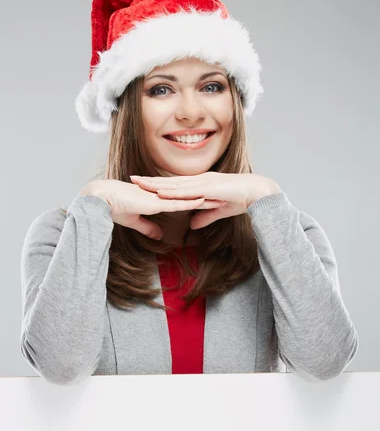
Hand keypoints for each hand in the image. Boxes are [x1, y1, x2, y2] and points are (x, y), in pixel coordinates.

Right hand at [79, 179, 222, 239]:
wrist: (100, 200)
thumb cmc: (114, 208)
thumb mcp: (135, 221)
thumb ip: (148, 227)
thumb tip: (160, 236)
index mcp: (159, 198)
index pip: (185, 198)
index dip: (200, 198)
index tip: (215, 199)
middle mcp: (162, 195)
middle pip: (191, 194)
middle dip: (209, 196)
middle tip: (226, 195)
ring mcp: (159, 197)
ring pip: (188, 197)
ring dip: (206, 198)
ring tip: (223, 198)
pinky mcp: (155, 201)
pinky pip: (176, 201)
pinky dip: (190, 201)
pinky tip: (203, 200)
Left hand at [129, 172, 280, 228]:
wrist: (257, 192)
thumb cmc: (241, 200)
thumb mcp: (218, 211)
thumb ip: (205, 216)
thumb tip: (192, 225)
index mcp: (201, 183)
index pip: (175, 184)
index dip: (158, 183)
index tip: (143, 184)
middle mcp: (200, 180)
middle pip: (170, 181)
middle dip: (151, 180)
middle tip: (132, 179)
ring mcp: (204, 182)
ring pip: (175, 184)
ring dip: (157, 184)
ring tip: (140, 184)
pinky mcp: (210, 188)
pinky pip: (188, 191)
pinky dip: (174, 192)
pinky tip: (161, 193)